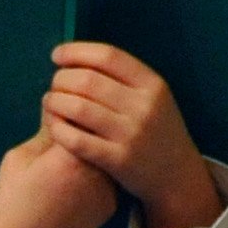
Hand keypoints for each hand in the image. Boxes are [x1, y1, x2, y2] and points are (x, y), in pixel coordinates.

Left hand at [43, 42, 220, 227]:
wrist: (177, 176)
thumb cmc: (157, 130)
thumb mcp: (154, 98)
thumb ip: (123, 79)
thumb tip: (76, 60)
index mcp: (152, 84)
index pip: (108, 56)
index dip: (76, 52)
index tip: (57, 55)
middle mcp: (144, 106)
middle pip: (88, 80)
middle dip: (61, 79)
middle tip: (53, 85)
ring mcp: (131, 134)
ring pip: (78, 108)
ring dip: (55, 102)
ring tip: (50, 103)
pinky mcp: (119, 160)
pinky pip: (77, 140)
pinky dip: (58, 129)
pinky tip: (53, 126)